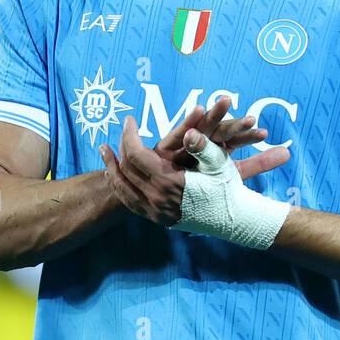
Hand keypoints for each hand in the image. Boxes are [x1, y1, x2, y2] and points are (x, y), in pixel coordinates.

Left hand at [99, 107, 291, 225]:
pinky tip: (117, 176)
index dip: (130, 135)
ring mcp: (155, 211)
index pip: (137, 154)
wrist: (233, 219)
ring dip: (111, 168)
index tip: (130, 120)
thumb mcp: (220, 163)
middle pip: (125, 169)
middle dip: (119, 148)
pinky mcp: (157, 219)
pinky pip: (129, 202)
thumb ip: (203, 147)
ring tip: (106, 153)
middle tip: (121, 132)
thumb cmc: (227, 186)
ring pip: (122, 188)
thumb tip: (190, 133)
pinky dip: (120, 187)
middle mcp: (158, 198)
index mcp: (170, 181)